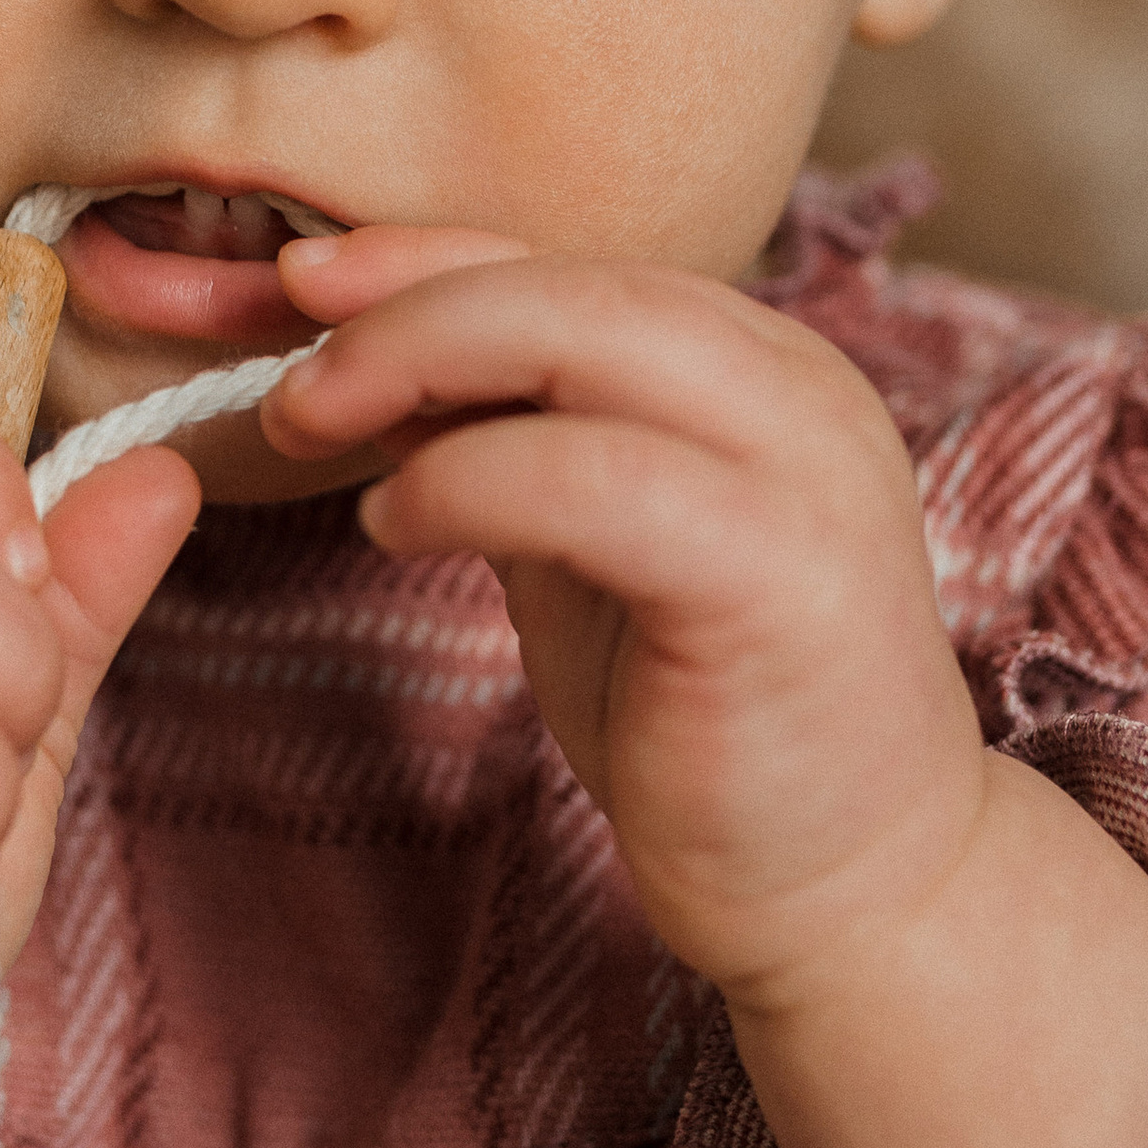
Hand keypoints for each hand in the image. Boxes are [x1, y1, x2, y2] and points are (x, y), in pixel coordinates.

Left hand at [266, 229, 1147, 1147]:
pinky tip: (397, 524)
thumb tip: (364, 365)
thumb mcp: (591, 549)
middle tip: (286, 370)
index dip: (423, 257)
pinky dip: (470, 480)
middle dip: (406, 301)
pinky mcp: (776, 577)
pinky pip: (596, 478)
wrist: (861, 890)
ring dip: (421, 364)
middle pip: (575, 278)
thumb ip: (510, 447)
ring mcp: (803, 475)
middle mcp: (799, 392)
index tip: (299, 285)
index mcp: (760, 369)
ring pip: (591, 336)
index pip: (574, 263)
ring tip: (309, 428)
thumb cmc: (714, 719)